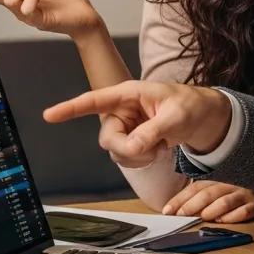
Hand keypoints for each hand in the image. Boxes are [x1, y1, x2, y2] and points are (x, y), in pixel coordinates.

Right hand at [44, 80, 232, 165]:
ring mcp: (126, 127)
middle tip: (153, 148)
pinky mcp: (131, 141)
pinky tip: (157, 150)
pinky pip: (126, 158)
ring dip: (138, 156)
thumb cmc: (190, 106)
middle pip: (107, 137)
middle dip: (127, 148)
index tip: (50, 115)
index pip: (95, 100)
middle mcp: (122, 110)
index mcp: (129, 93)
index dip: (71, 108)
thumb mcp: (176, 116)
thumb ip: (153, 131)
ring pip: (115, 151)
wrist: (203, 118)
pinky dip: (142, 160)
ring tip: (160, 146)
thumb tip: (133, 147)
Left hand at [163, 180, 253, 222]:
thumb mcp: (226, 184)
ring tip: (202, 217)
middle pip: (208, 193)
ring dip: (212, 210)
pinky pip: (246, 210)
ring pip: (226, 201)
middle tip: (180, 215)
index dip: (181, 198)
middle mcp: (232, 183)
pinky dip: (234, 216)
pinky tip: (224, 221)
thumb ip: (206, 193)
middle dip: (192, 205)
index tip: (168, 210)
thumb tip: (180, 207)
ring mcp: (247, 193)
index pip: (196, 187)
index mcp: (221, 177)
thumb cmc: (248, 187)